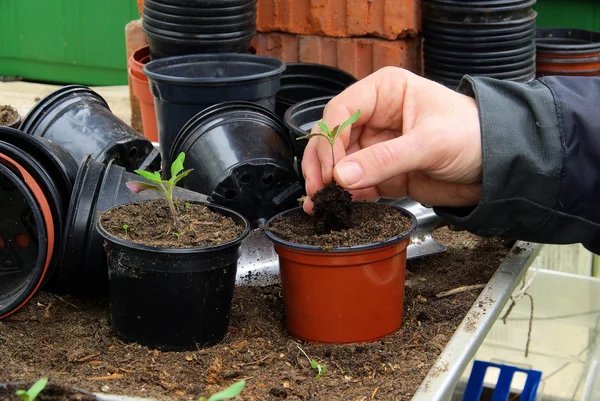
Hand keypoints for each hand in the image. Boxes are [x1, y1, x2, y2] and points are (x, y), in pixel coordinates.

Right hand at [301, 67, 482, 213]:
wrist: (499, 166)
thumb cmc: (474, 134)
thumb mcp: (429, 143)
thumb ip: (385, 160)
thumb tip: (342, 176)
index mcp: (385, 92)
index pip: (342, 111)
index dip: (330, 140)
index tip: (331, 170)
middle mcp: (376, 117)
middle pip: (333, 138)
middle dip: (323, 164)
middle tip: (319, 189)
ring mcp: (378, 146)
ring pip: (339, 163)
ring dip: (328, 183)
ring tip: (322, 202)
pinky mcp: (384, 172)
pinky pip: (357, 183)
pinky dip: (346, 196)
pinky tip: (338, 206)